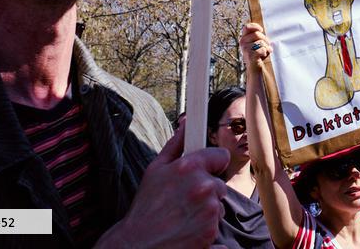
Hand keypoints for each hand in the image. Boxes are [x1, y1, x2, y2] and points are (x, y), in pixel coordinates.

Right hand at [96, 122, 230, 247]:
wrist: (138, 244)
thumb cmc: (145, 207)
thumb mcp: (155, 170)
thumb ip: (175, 144)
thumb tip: (186, 123)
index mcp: (190, 167)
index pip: (221, 156)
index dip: (213, 163)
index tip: (207, 169)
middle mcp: (203, 186)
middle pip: (219, 184)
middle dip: (206, 190)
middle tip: (185, 200)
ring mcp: (209, 210)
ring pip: (219, 205)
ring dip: (206, 210)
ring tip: (183, 216)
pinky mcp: (211, 231)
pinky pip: (217, 224)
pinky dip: (206, 227)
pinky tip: (187, 228)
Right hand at [241, 23, 271, 71]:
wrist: (255, 67)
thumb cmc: (258, 54)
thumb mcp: (257, 43)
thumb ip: (258, 36)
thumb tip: (261, 30)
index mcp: (244, 38)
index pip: (247, 27)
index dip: (255, 27)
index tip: (261, 30)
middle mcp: (242, 42)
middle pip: (257, 34)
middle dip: (265, 40)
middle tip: (265, 47)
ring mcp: (245, 49)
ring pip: (261, 42)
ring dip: (266, 47)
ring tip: (263, 52)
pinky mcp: (249, 55)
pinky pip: (262, 49)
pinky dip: (265, 53)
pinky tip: (262, 56)